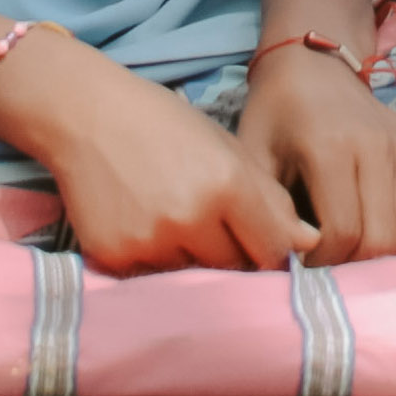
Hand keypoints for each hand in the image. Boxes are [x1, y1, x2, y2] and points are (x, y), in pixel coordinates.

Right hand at [1, 36, 306, 274]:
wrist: (86, 115)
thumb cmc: (164, 125)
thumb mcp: (227, 148)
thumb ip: (271, 198)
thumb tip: (309, 243)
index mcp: (228, 185)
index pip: (273, 250)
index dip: (273, 250)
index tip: (263, 243)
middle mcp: (191, 218)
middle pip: (235, 268)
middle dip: (234, 255)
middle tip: (213, 227)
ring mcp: (150, 243)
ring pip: (194, 277)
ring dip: (194, 261)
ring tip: (175, 220)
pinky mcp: (114, 258)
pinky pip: (153, 279)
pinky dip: (156, 262)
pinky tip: (145, 226)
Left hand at [240, 47, 395, 261]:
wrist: (314, 67)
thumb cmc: (276, 119)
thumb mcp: (255, 161)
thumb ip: (270, 213)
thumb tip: (290, 265)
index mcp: (330, 148)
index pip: (342, 234)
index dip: (322, 264)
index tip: (301, 263)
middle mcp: (377, 146)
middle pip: (381, 241)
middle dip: (352, 266)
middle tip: (326, 261)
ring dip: (376, 254)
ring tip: (346, 245)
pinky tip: (370, 224)